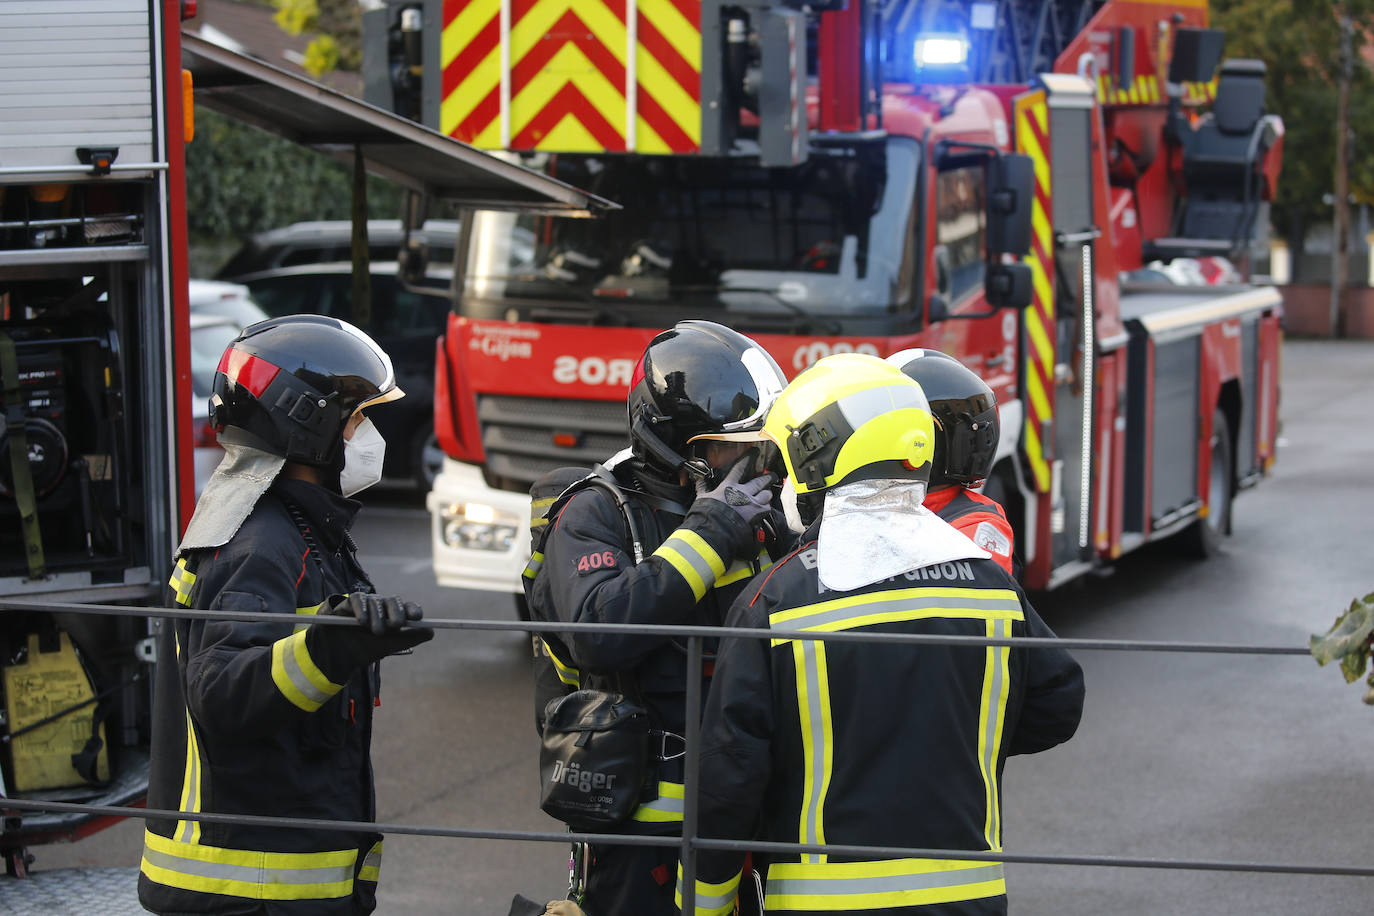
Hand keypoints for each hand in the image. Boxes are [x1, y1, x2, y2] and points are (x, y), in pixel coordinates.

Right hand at [315, 592, 433, 668]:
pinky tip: (361, 621)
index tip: (416, 617)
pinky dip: (361, 609)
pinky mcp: (345, 603)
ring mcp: (363, 604)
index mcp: (391, 616)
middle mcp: (379, 607)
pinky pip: (357, 599)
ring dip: (378, 616)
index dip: (413, 609)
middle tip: (396, 625)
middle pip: (392, 601)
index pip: (406, 607)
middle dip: (396, 612)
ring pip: (376, 600)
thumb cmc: (364, 650)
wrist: (336, 657)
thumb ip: (410, 638)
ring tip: (376, 631)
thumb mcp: (388, 647)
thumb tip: (432, 632)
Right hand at [695, 453, 775, 529]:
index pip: (740, 467)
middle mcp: (743, 493)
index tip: (754, 452)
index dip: (748, 458)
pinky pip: (767, 508)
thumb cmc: (707, 515)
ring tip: (767, 493)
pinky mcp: (757, 515)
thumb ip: (702, 487)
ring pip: (767, 494)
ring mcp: (751, 504)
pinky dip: (766, 507)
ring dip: (767, 493)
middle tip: (771, 476)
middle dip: (768, 477)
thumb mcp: (702, 498)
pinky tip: (764, 508)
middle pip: (761, 480)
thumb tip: (699, 480)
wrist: (715, 531)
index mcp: (729, 486)